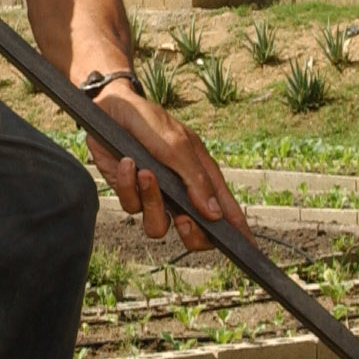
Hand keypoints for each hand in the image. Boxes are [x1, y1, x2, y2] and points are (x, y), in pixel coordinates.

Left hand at [83, 86, 244, 251]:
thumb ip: (196, 180)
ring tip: (145, 173)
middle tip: (184, 221)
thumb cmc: (149, 120)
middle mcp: (181, 191)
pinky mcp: (130, 192)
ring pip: (159, 227)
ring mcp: (155, 195)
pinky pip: (131, 206)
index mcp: (201, 176)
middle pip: (195, 234)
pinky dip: (127, 185)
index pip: (225, 209)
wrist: (109, 108)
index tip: (249, 250)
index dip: (238, 232)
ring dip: (152, 202)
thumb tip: (215, 214)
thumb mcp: (177, 144)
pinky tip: (127, 163)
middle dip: (191, 235)